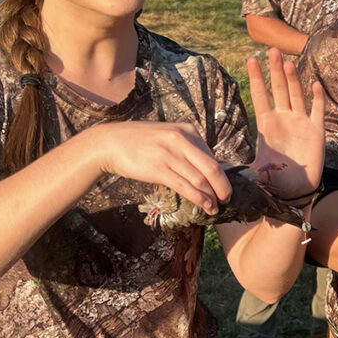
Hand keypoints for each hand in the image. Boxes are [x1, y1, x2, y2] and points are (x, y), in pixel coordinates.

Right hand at [95, 121, 230, 213]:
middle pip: (212, 167)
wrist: (110, 143)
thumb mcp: (168, 136)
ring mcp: (170, 154)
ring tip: (215, 207)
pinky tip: (204, 206)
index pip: (211, 155)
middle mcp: (182, 139)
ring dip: (211, 197)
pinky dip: (198, 198)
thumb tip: (206, 167)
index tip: (223, 187)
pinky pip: (185, 186)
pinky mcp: (159, 169)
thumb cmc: (140, 141)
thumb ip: (186, 147)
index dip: (221, 174)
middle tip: (227, 199)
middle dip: (223, 187)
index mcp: (187, 130)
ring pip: (200, 180)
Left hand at [247, 47, 324, 200]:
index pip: (259, 96)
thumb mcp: (255, 172)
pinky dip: (318, 98)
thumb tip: (224, 175)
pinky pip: (318, 111)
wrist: (297, 191)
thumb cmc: (274, 179)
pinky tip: (315, 84)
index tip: (250, 59)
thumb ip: (243, 170)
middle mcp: (284, 118)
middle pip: (278, 89)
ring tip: (287, 62)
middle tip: (270, 50)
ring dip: (292, 79)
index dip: (255, 79)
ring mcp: (301, 122)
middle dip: (274, 70)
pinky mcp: (316, 131)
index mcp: (267, 124)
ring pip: (296, 95)